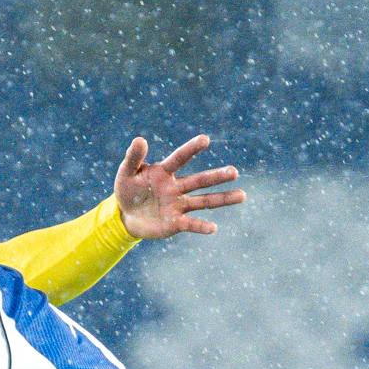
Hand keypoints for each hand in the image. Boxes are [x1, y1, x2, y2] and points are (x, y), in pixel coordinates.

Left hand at [114, 135, 245, 239]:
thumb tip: (139, 139)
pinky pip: (190, 224)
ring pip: (204, 201)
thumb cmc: (127, 190)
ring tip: (243, 196)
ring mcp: (178, 205)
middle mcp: (176, 187)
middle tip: (234, 172)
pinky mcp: (175, 223)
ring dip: (223, 199)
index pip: (180, 159)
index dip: (191, 149)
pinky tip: (213, 228)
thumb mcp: (126, 173)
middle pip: (199, 181)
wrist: (125, 216)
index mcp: (164, 172)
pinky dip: (201, 227)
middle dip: (216, 176)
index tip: (205, 139)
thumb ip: (133, 158)